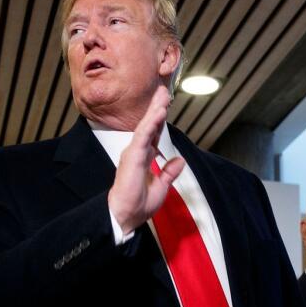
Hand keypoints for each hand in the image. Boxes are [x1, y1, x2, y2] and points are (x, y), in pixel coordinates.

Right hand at [105, 86, 185, 234]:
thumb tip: (179, 160)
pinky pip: (143, 136)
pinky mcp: (132, 156)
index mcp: (144, 157)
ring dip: (155, 110)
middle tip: (164, 90)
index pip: (153, 133)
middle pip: (149, 125)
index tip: (166, 104)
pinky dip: (151, 123)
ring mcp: (133, 152)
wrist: (126, 216)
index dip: (160, 119)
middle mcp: (137, 151)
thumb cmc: (138, 204)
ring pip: (146, 126)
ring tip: (163, 95)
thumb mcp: (161, 186)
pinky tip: (159, 112)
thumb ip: (169, 172)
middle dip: (157, 107)